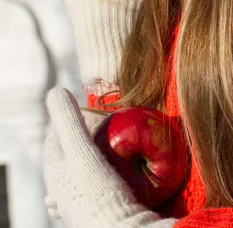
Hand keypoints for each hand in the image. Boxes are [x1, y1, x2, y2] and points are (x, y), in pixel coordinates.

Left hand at [44, 87, 176, 227]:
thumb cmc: (99, 192)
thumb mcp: (81, 150)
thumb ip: (68, 119)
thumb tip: (55, 90)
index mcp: (53, 168)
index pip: (56, 132)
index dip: (72, 116)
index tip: (94, 109)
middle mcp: (60, 186)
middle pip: (69, 150)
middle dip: (83, 133)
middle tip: (107, 124)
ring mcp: (75, 200)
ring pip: (79, 168)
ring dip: (91, 153)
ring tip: (110, 144)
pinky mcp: (91, 210)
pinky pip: (91, 185)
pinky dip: (98, 173)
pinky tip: (107, 173)